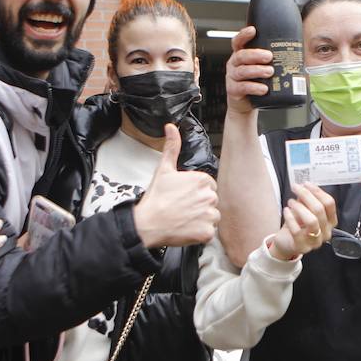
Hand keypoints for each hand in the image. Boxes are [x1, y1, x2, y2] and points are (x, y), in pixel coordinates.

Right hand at [133, 124, 219, 247]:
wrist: (148, 223)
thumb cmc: (156, 198)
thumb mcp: (163, 169)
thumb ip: (172, 147)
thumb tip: (171, 127)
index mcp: (202, 180)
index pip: (208, 187)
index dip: (195, 193)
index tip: (183, 197)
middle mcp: (209, 196)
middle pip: (211, 201)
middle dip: (199, 205)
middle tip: (182, 208)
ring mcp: (209, 215)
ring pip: (212, 217)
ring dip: (201, 219)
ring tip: (184, 218)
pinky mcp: (207, 232)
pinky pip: (209, 232)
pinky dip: (199, 233)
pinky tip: (187, 228)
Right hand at [226, 26, 272, 115]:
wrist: (246, 104)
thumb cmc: (256, 82)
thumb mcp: (261, 67)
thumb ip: (271, 59)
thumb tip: (297, 52)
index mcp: (241, 55)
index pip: (238, 41)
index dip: (244, 35)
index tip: (253, 30)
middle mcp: (235, 64)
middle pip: (241, 55)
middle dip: (255, 55)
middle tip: (269, 56)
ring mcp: (233, 77)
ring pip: (242, 71)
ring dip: (257, 70)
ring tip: (270, 72)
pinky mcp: (234, 91)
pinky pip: (242, 87)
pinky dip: (254, 87)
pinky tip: (264, 89)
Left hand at [269, 184, 337, 260]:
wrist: (287, 243)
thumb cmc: (298, 225)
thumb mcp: (304, 210)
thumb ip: (306, 200)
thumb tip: (304, 185)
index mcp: (330, 221)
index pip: (329, 204)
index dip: (318, 191)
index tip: (306, 184)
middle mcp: (326, 232)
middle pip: (320, 210)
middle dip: (306, 196)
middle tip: (295, 188)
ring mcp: (316, 242)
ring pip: (312, 221)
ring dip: (300, 208)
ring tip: (291, 201)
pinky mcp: (303, 247)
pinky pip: (297, 231)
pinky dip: (290, 218)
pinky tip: (286, 211)